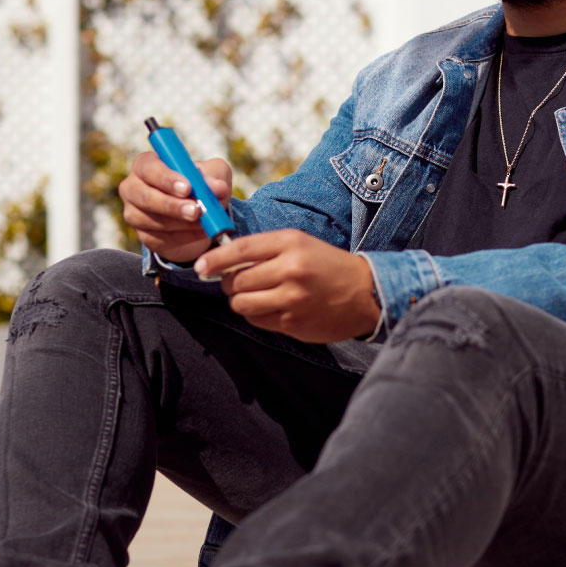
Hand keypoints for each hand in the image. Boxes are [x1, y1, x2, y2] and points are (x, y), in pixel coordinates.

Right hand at [119, 150, 232, 263]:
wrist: (200, 214)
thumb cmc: (201, 184)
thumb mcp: (214, 174)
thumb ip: (215, 177)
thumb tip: (218, 188)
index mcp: (146, 165)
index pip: (149, 168)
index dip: (167, 178)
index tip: (187, 188)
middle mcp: (133, 188)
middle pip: (145, 197)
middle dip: (172, 205)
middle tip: (196, 211)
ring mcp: (135, 214)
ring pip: (153, 221)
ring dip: (181, 224)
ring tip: (204, 223)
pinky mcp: (144, 236)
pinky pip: (161, 239)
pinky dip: (184, 237)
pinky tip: (200, 233)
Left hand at [195, 230, 380, 342]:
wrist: (364, 293)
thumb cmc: (326, 265)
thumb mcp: (299, 244)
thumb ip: (264, 250)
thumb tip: (223, 261)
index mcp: (291, 243)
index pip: (240, 250)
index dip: (215, 259)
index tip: (201, 266)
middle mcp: (290, 270)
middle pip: (237, 281)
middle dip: (230, 284)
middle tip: (236, 283)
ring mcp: (292, 299)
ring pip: (242, 304)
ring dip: (240, 301)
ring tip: (252, 296)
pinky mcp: (293, 323)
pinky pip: (257, 321)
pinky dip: (256, 315)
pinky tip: (270, 308)